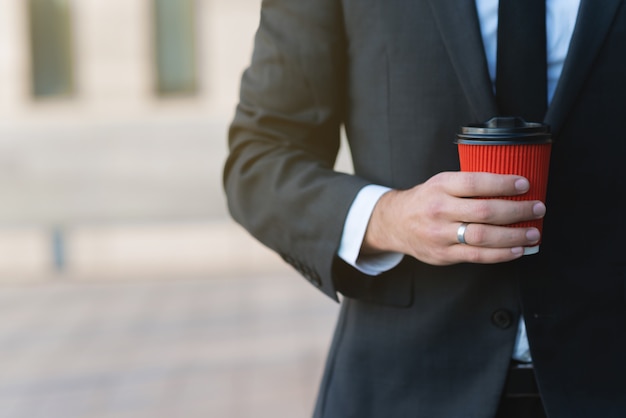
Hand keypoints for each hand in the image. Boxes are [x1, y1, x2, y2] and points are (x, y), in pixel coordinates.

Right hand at [362, 172, 545, 264]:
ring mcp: (441, 234)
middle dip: (517, 210)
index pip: (476, 183)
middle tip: (537, 208)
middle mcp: (439, 209)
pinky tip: (517, 250)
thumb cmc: (425, 200)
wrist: (395, 223)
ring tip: (533, 232)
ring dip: (514, 235)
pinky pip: (477, 256)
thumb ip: (468, 184)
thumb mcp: (440, 182)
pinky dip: (501, 254)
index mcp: (440, 186)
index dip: (503, 183)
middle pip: (485, 211)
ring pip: (484, 236)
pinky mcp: (444, 254)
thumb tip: (510, 185)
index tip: (524, 184)